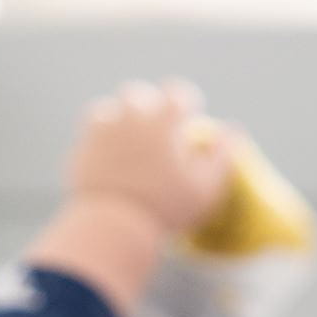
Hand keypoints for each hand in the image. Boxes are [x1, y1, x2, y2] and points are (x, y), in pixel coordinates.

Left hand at [68, 78, 233, 232]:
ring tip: (134, 134)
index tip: (192, 111)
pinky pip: (94, 124)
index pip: (178, 92)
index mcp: (164, 121)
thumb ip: (222, 155)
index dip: (187, 100)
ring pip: (114, 106)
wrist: (114, 224)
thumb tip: (232, 129)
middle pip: (140, 94)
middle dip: (152, 103)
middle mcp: (132, 115)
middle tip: (159, 123)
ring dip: (126, 115)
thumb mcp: (205, 187)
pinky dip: (104, 129)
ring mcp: (104, 128)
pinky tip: (112, 145)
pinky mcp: (84, 144)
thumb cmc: (167, 208)